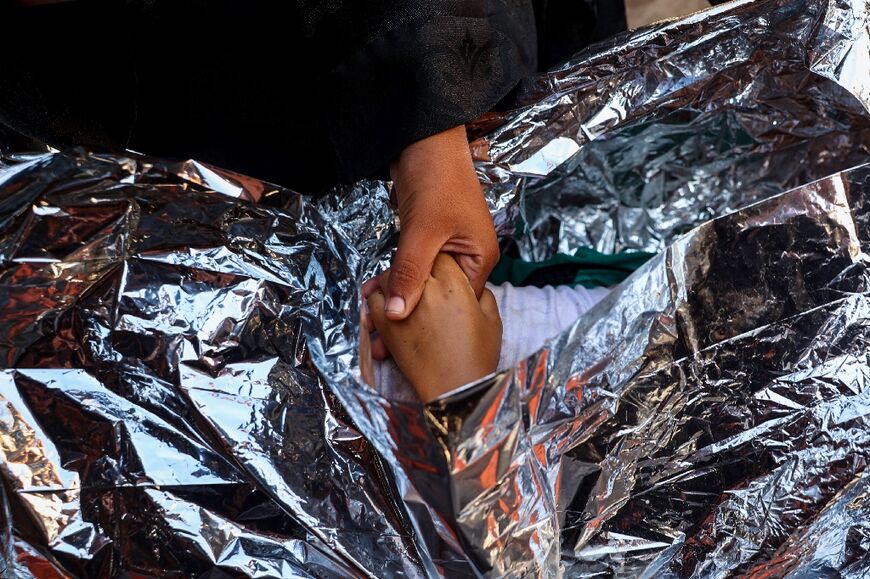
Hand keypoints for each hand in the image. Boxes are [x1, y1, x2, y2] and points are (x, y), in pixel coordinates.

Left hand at [366, 254, 501, 402]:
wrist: (454, 388)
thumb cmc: (477, 355)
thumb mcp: (492, 319)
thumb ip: (482, 293)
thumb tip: (471, 285)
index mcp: (454, 284)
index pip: (440, 257)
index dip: (440, 261)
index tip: (440, 270)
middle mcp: (425, 291)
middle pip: (410, 264)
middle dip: (414, 268)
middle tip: (420, 280)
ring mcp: (402, 306)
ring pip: (387, 278)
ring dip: (393, 281)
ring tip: (404, 292)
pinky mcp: (386, 324)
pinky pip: (372, 300)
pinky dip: (376, 298)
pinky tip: (388, 306)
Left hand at [367, 125, 498, 328]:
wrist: (422, 139)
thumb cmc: (436, 178)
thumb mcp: (422, 231)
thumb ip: (410, 273)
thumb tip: (398, 314)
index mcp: (479, 258)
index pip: (457, 303)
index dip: (429, 322)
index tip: (402, 344)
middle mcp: (467, 256)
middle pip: (438, 296)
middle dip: (410, 314)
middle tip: (383, 343)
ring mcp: (447, 247)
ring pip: (422, 282)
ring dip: (398, 296)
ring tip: (373, 325)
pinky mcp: (427, 239)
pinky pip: (412, 267)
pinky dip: (394, 279)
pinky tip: (373, 293)